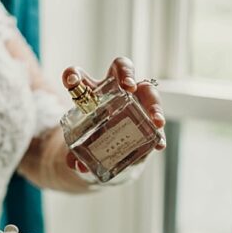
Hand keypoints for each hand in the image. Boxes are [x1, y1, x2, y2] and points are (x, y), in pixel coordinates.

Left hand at [61, 57, 166, 172]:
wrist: (112, 149)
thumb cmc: (94, 137)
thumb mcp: (82, 146)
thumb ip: (75, 155)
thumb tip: (76, 164)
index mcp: (91, 91)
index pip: (78, 75)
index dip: (73, 74)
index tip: (72, 80)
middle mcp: (116, 88)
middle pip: (122, 67)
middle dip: (127, 74)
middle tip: (129, 87)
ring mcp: (136, 100)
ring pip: (148, 91)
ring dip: (154, 105)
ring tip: (156, 121)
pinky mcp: (150, 117)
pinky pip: (157, 120)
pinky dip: (159, 133)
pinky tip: (159, 143)